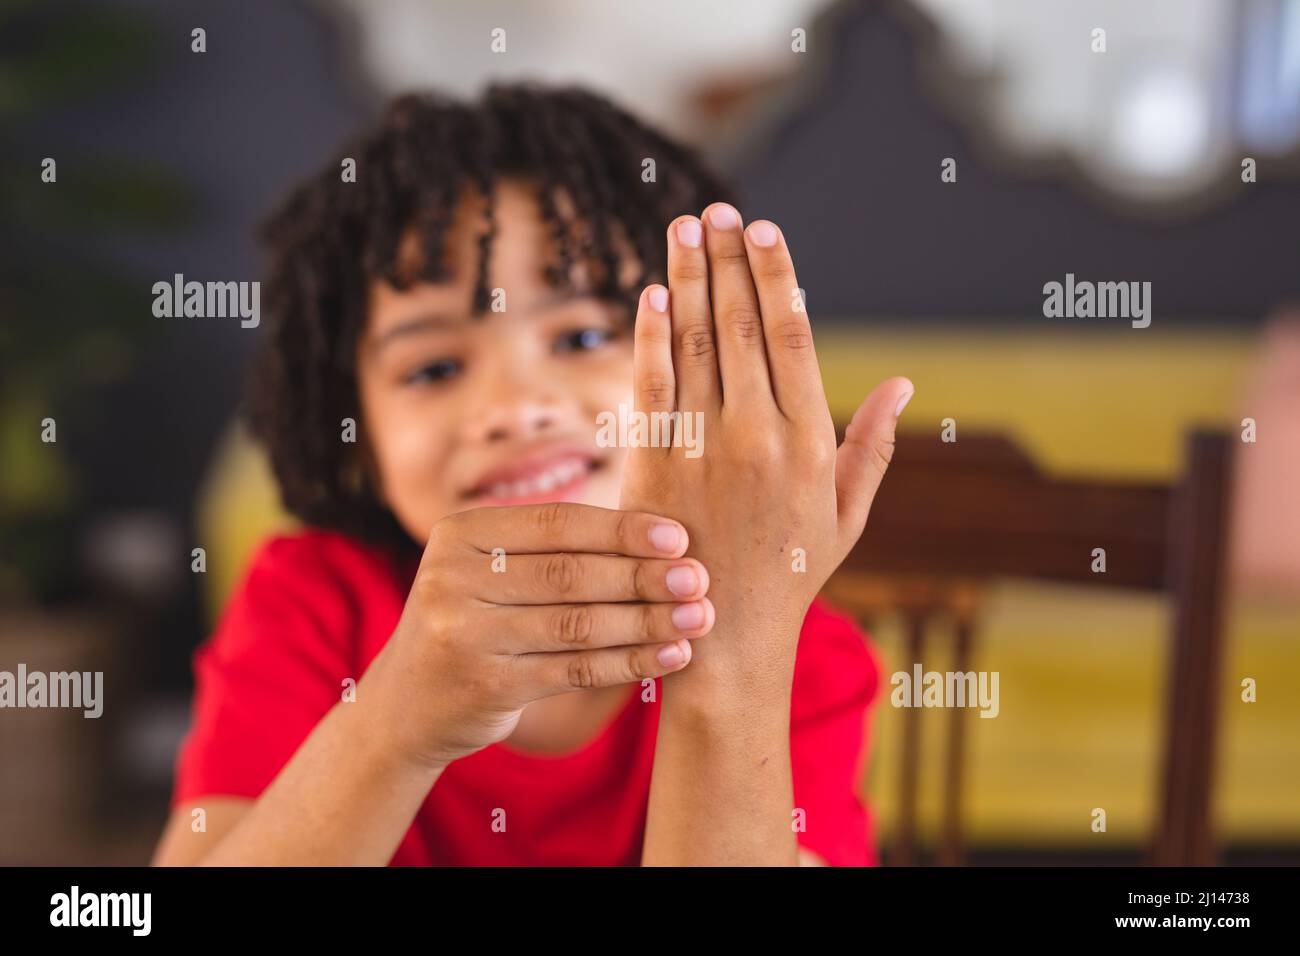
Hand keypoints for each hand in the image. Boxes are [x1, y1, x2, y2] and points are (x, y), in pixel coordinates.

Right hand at [367, 504, 714, 768]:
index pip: (556, 523)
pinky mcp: (485, 685)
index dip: (622, 529)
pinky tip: (671, 658)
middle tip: (699, 580)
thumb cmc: (474, 623)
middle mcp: (452, 578)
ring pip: (578, 625)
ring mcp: (464, 634)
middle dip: (643, 576)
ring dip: (647, 621)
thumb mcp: (490, 573)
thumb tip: (660, 534)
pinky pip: (575, 670)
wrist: (407, 705)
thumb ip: (551, 549)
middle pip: (570, 573)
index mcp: (460, 533)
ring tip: (697, 618)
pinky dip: (630, 662)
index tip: (679, 538)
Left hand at [619, 205, 911, 686]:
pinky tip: (650, 296)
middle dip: (727, 261)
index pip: (791, 336)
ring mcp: (701, 449)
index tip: (765, 229)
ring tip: (682, 228)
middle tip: (717, 210)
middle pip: (741, 326)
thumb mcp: (847, 514)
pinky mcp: (654, 466)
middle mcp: (756, 435)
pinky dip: (650, 339)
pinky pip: (651, 388)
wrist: (721, 635)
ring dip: (688, 280)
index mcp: (809, 441)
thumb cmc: (793, 574)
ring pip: (695, 344)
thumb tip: (902, 382)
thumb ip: (872, 444)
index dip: (777, 276)